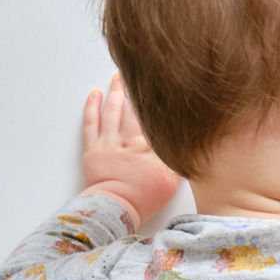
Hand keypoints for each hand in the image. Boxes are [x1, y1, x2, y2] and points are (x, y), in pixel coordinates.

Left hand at [81, 74, 179, 228]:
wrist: (116, 207)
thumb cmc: (144, 198)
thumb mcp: (172, 181)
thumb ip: (178, 160)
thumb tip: (188, 146)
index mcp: (150, 146)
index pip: (155, 118)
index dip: (159, 101)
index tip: (162, 85)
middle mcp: (130, 140)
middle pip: (134, 109)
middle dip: (136, 89)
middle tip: (138, 72)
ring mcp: (109, 142)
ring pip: (113, 111)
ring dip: (116, 92)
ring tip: (118, 77)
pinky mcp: (93, 148)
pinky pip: (91, 123)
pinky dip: (91, 107)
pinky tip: (94, 95)